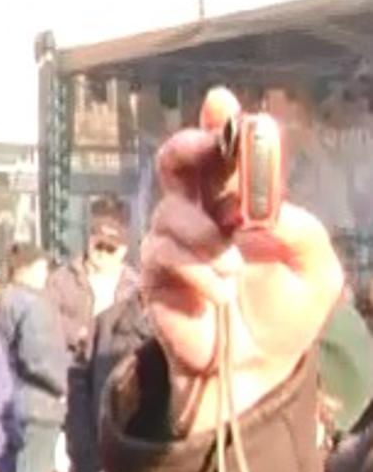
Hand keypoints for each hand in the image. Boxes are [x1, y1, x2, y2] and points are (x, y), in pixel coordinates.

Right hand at [142, 87, 342, 431]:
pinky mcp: (155, 274)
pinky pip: (164, 254)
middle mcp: (200, 213)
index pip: (223, 154)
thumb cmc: (286, 314)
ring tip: (231, 270)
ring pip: (172, 213)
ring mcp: (172, 243)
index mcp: (239, 204)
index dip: (218, 123)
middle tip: (207, 154)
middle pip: (176, 162)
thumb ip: (304, 232)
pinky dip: (196, 271)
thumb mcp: (317, 271)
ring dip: (206, 238)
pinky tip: (216, 292)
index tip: (221, 102)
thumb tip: (272, 209)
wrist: (255, 368)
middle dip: (189, 150)